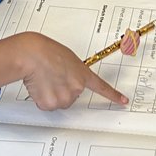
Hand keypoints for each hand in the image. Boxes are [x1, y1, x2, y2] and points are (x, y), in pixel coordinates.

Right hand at [0, 32, 128, 110]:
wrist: (31, 55)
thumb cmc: (45, 51)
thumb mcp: (66, 58)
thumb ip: (72, 71)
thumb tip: (66, 79)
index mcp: (83, 74)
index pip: (102, 87)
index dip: (114, 96)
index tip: (124, 101)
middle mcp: (77, 88)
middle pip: (72, 96)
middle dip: (62, 89)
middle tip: (52, 76)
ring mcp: (65, 97)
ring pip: (59, 102)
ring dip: (51, 94)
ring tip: (44, 79)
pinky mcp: (51, 104)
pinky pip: (47, 105)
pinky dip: (42, 98)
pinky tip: (39, 85)